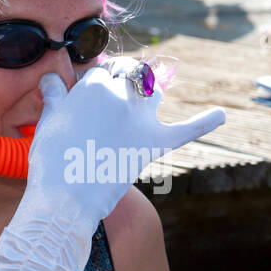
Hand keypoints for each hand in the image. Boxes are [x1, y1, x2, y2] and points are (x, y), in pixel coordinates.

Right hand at [27, 62, 224, 221]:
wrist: (65, 197)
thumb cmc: (51, 159)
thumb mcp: (48, 121)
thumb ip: (54, 96)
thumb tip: (51, 80)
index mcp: (94, 86)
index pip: (101, 73)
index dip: (96, 83)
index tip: (89, 97)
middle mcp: (121, 96)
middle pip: (131, 74)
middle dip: (124, 78)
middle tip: (114, 96)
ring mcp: (140, 119)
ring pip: (154, 91)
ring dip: (150, 90)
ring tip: (144, 98)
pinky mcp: (152, 145)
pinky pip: (186, 130)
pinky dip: (206, 122)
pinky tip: (222, 115)